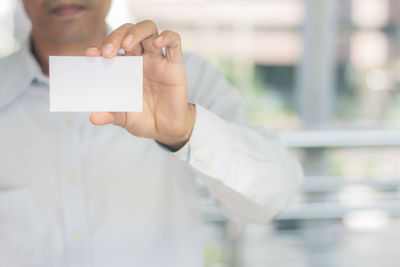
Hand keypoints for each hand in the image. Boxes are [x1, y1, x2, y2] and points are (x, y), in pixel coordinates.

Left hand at [85, 21, 195, 149]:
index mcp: (125, 67)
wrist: (165, 130)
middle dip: (116, 37)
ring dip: (136, 32)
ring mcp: (157, 59)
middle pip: (128, 32)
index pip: (111, 46)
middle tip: (108, 53)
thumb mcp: (124, 118)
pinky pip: (174, 42)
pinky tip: (158, 43)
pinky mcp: (175, 65)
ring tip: (127, 45)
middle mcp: (140, 59)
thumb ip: (110, 115)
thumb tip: (93, 117)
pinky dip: (166, 37)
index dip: (100, 46)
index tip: (90, 55)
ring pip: (149, 29)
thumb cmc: (143, 119)